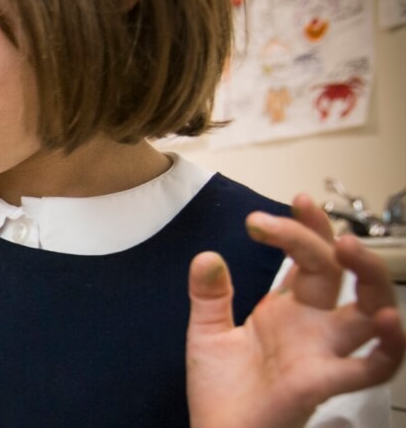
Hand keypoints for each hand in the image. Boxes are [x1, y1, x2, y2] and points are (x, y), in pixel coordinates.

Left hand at [185, 194, 403, 426]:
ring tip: (349, 248)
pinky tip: (385, 322)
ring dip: (370, 279)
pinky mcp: (323, 383)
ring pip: (370, 312)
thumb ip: (209, 294)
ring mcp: (322, 352)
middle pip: (339, 274)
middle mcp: (313, 326)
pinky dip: (388, 347)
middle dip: (329, 240)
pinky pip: (371, 368)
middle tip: (306, 212)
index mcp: (288, 309)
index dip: (304, 229)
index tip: (285, 205)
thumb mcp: (207, 332)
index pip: (309, 258)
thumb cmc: (221, 389)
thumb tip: (206, 255)